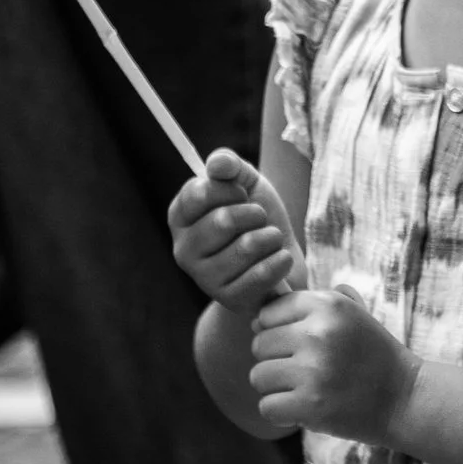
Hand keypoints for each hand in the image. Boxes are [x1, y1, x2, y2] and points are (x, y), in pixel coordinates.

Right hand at [168, 148, 300, 317]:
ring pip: (245, 247)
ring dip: (270, 237)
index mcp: (181, 217)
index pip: (199, 193)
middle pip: (222, 221)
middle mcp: (183, 249)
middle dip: (255, 213)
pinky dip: (279, 261)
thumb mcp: (246, 183)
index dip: (230, 189)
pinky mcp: (230, 299)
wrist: (281, 258)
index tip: (241, 194)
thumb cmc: (257, 218)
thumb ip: (230, 166)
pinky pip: (260, 275)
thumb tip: (217, 164)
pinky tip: (280, 258)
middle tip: (261, 218)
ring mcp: (205, 278)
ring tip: (272, 239)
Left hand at [249, 285, 412, 441]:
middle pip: (259, 344)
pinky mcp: (311, 405)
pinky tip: (302, 409)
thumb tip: (258, 314)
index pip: (267, 312)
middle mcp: (318, 333)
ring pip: (258, 376)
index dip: (275, 330)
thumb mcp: (354, 313)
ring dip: (275, 387)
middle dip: (274, 359)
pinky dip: (281, 412)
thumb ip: (315, 302)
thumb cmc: (375, 355)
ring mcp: (313, 370)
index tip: (295, 345)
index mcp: (328, 305)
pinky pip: (266, 406)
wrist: (406, 399)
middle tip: (301, 370)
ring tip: (301, 389)